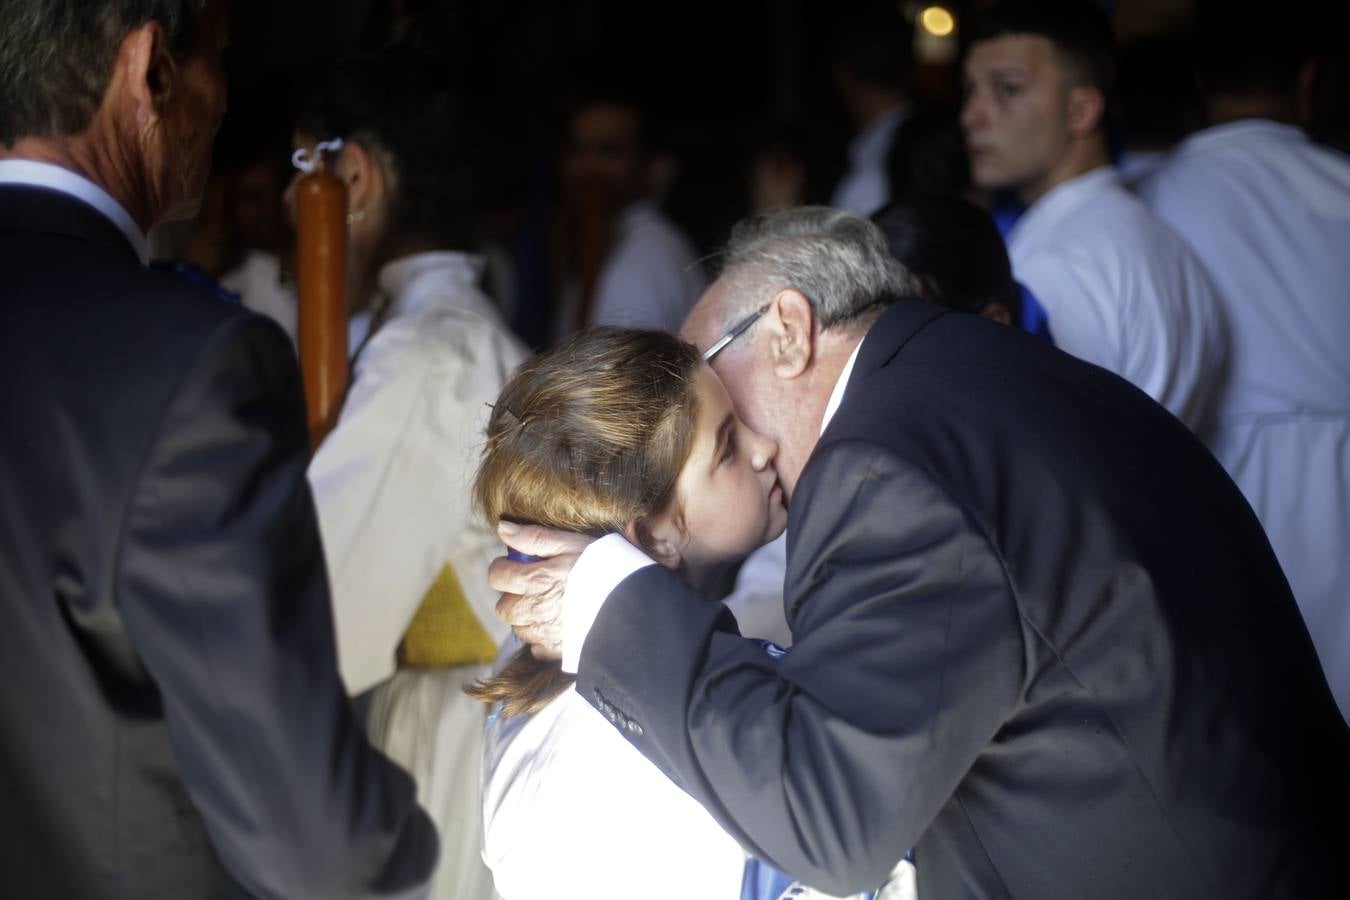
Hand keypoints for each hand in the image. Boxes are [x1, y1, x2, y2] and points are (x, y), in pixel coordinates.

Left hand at [489, 523, 595, 659]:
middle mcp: (536, 611)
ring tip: (551, 604)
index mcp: (536, 581)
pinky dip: (543, 636)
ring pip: (519, 628)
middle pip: (503, 608)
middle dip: (514, 596)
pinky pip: (537, 647)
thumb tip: (503, 529)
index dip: (505, 568)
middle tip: (534, 586)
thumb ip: (535, 537)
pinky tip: (561, 623)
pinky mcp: (558, 651)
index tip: (518, 564)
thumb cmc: (607, 568)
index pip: (497, 576)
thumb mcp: (573, 542)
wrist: (635, 605)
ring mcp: (546, 634)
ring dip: (527, 617)